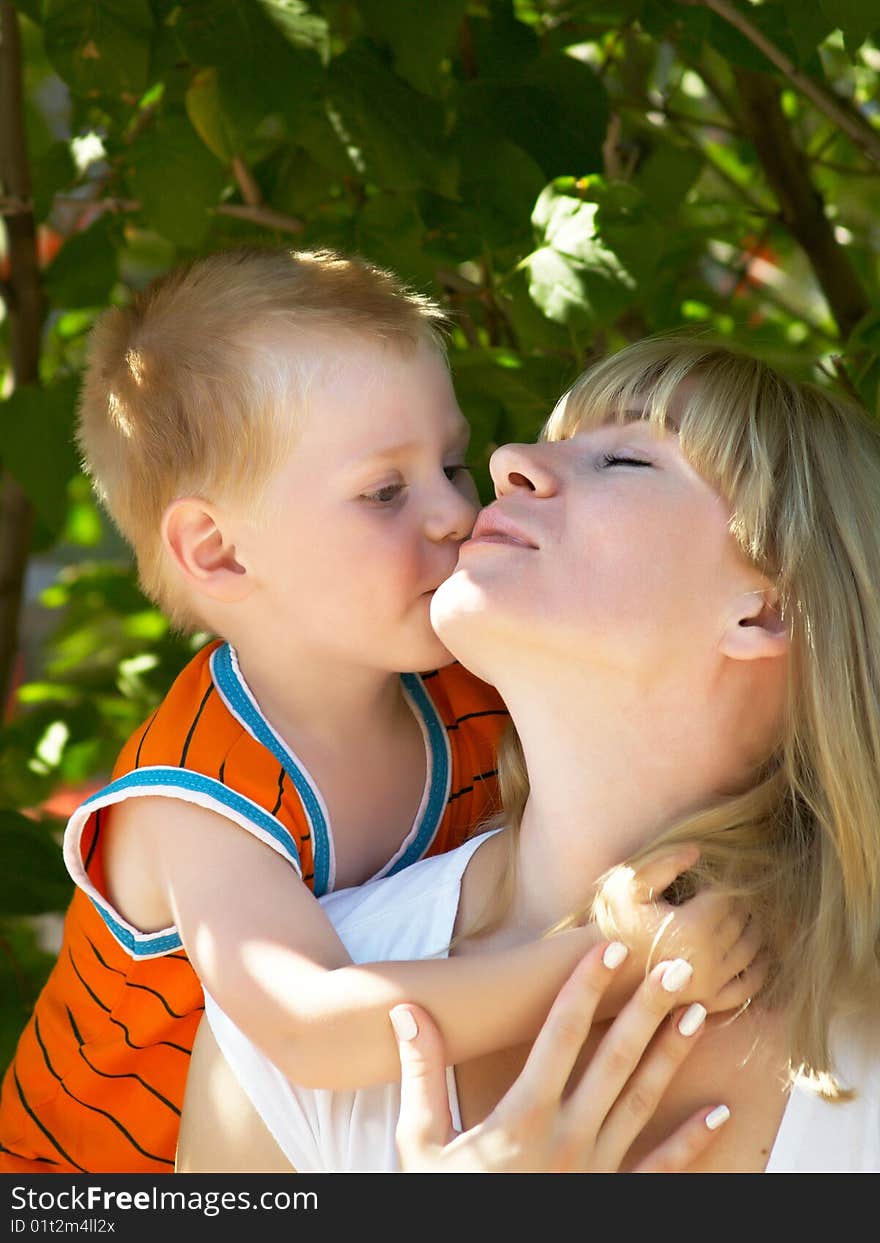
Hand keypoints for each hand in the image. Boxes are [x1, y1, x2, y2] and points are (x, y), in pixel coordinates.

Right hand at [389, 942, 729, 1172]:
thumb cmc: (439, 1205)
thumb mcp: (419, 1145)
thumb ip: (421, 1075)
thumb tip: (407, 1012)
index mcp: (520, 1119)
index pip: (560, 1035)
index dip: (586, 988)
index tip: (611, 949)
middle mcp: (566, 1140)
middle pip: (614, 1061)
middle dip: (645, 1009)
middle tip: (676, 966)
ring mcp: (595, 1175)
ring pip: (641, 1104)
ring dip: (670, 1057)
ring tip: (696, 1013)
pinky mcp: (611, 1204)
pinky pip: (660, 1172)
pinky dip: (692, 1143)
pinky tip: (720, 1113)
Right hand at [599, 846, 766, 1012]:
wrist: (600, 973)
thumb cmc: (612, 924)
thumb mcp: (628, 886)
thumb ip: (663, 863)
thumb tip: (698, 852)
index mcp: (692, 927)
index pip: (727, 897)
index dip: (726, 881)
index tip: (720, 872)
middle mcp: (708, 959)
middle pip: (742, 923)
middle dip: (743, 904)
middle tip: (736, 891)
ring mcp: (710, 985)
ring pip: (750, 952)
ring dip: (756, 931)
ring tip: (750, 915)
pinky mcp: (708, 1003)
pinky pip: (747, 988)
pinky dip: (759, 971)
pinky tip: (761, 957)